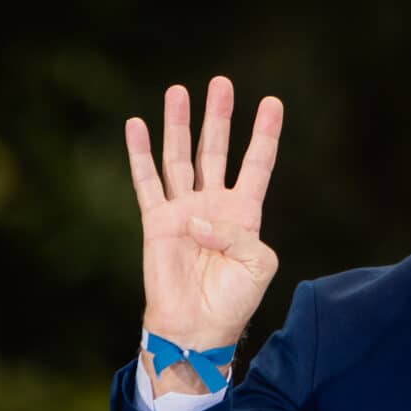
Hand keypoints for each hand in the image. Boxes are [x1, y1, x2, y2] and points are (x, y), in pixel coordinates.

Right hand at [125, 76, 282, 390]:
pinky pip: (147, 181)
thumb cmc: (234, 300)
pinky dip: (141, 153)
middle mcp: (214, 204)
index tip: (273, 102)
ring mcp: (184, 210)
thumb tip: (197, 218)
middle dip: (219, 117)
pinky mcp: (157, 221)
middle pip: (217, 150)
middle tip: (221, 83)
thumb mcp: (258, 264)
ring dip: (179, 125)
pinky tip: (137, 125)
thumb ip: (237, 235)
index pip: (258, 163)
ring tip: (179, 90)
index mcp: (245, 212)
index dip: (265, 134)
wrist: (198, 327)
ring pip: (181, 157)